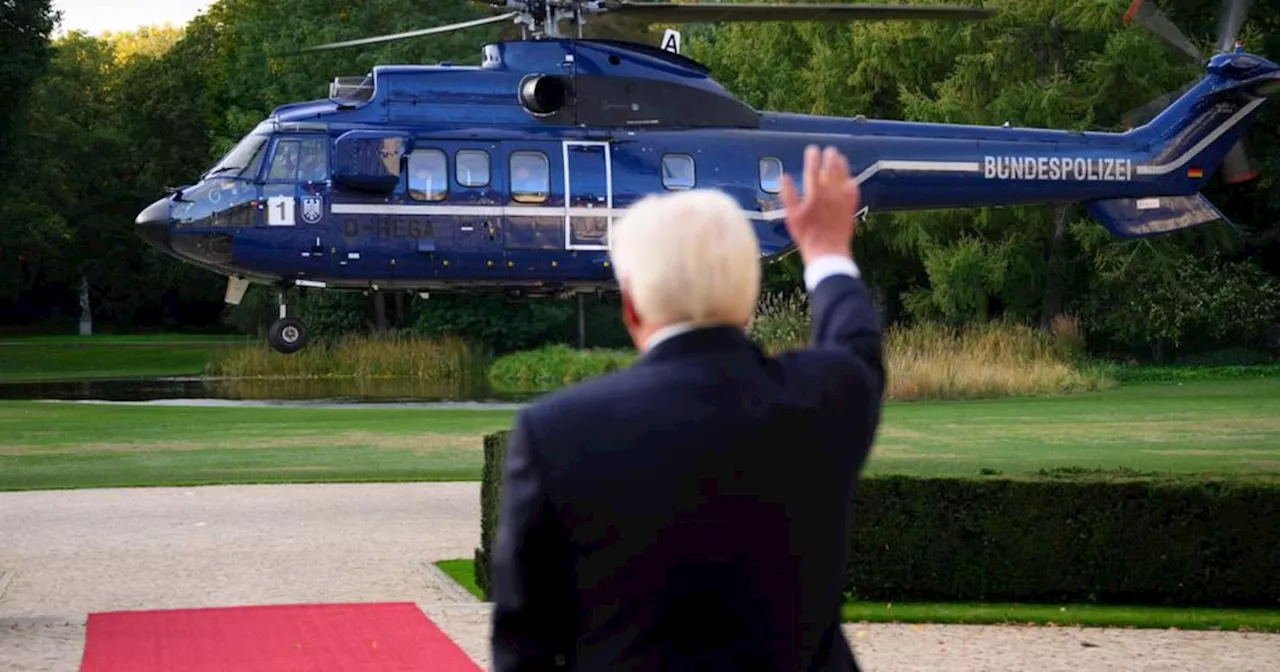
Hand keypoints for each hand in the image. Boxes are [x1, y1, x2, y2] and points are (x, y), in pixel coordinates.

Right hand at [779, 145, 859, 265]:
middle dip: (829, 157)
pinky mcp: (851, 207)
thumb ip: (788, 195)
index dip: (812, 157)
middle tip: (829, 150)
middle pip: (831, 169)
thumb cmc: (807, 237)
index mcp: (814, 195)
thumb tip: (784, 178)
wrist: (828, 252)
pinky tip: (849, 178)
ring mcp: (842, 200)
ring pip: (843, 176)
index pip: (813, 170)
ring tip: (839, 157)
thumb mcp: (791, 217)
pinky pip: (853, 189)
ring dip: (841, 165)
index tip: (812, 150)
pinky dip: (851, 181)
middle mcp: (830, 194)